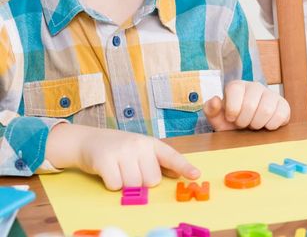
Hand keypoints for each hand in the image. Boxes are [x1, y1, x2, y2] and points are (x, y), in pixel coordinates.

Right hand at [46, 123, 199, 189]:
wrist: (90, 141)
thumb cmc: (120, 149)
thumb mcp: (141, 151)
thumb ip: (158, 162)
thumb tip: (176, 175)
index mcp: (151, 144)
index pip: (171, 156)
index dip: (184, 167)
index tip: (196, 175)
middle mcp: (139, 145)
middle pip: (151, 180)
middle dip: (142, 182)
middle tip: (131, 170)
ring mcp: (123, 151)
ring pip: (134, 185)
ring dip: (126, 185)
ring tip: (119, 171)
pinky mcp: (106, 160)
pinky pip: (116, 185)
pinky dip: (112, 185)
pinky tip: (109, 173)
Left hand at [203, 80, 290, 130]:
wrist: (248, 130)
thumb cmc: (232, 122)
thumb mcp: (218, 119)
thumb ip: (211, 110)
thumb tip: (215, 100)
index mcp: (237, 86)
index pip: (235, 91)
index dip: (232, 110)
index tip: (231, 118)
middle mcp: (255, 86)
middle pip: (250, 105)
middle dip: (244, 121)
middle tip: (243, 124)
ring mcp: (270, 94)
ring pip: (266, 110)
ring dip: (257, 124)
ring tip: (253, 124)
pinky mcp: (283, 105)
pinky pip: (280, 116)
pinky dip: (271, 125)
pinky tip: (265, 124)